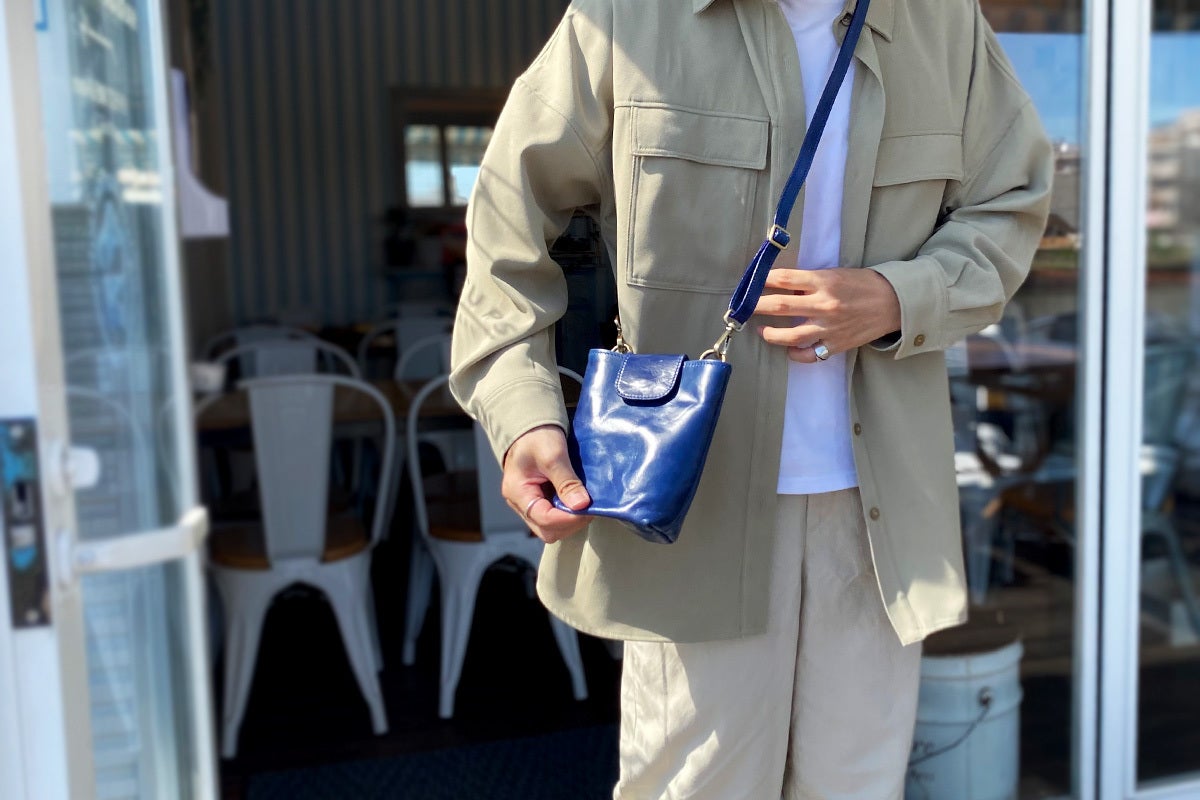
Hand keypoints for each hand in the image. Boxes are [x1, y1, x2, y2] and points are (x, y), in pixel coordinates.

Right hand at [502, 425, 591, 542]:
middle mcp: (520, 503)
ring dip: (571, 520)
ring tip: (585, 503)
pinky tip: (578, 500)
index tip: (588, 508)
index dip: (568, 518)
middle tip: (588, 507)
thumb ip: (566, 481)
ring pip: (552, 527)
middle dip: (570, 523)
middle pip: (547, 530)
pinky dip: (569, 514)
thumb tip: (581, 505)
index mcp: (517, 492)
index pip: (544, 519)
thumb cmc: (537, 435)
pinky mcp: (539, 500)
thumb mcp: (553, 455)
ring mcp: (529, 504)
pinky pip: (555, 517)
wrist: (530, 424)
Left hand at [753, 268, 900, 362]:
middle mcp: (824, 305)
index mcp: (823, 281)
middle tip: (743, 307)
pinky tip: (789, 349)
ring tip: (761, 331)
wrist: (893, 303)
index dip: (762, 281)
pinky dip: (796, 354)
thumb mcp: (835, 274)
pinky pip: (809, 355)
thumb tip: (780, 287)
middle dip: (756, 306)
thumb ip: (809, 282)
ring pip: (790, 336)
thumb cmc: (862, 284)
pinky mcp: (836, 345)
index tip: (751, 283)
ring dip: (770, 334)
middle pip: (779, 307)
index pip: (783, 280)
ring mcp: (829, 327)